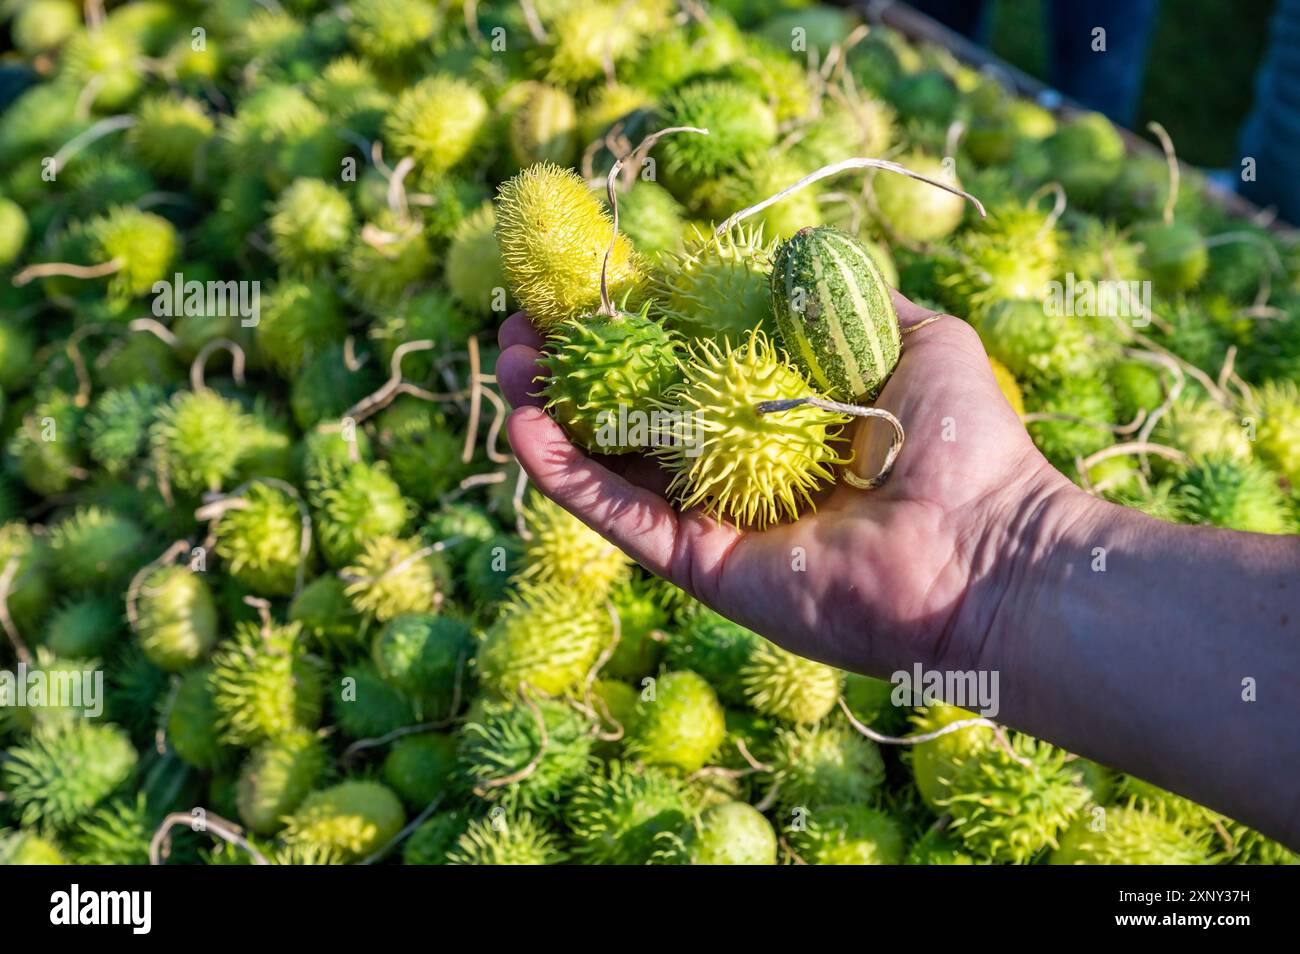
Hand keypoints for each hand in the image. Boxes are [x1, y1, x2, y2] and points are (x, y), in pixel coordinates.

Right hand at [494, 291, 1077, 678]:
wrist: (984, 549)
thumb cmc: (963, 442)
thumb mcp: (915, 337)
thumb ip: (847, 299)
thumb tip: (790, 256)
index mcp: (779, 414)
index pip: (685, 361)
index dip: (631, 323)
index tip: (583, 284)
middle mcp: (737, 466)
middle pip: (631, 410)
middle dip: (573, 366)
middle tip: (520, 325)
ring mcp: (714, 519)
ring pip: (611, 463)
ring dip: (550, 414)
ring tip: (505, 363)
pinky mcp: (701, 566)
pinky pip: (620, 518)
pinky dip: (567, 478)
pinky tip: (523, 429)